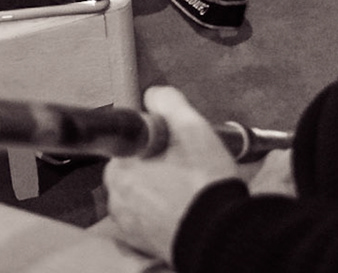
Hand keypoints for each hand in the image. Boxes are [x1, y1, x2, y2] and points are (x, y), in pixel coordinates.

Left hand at [105, 87, 241, 258]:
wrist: (220, 235)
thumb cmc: (204, 186)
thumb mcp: (192, 129)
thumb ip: (168, 103)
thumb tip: (155, 95)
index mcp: (120, 168)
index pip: (130, 143)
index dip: (155, 141)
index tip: (175, 148)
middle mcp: (116, 198)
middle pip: (134, 168)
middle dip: (157, 164)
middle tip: (187, 168)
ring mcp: (127, 223)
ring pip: (141, 192)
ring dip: (159, 188)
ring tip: (188, 189)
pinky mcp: (141, 241)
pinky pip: (147, 215)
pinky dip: (161, 210)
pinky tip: (183, 206)